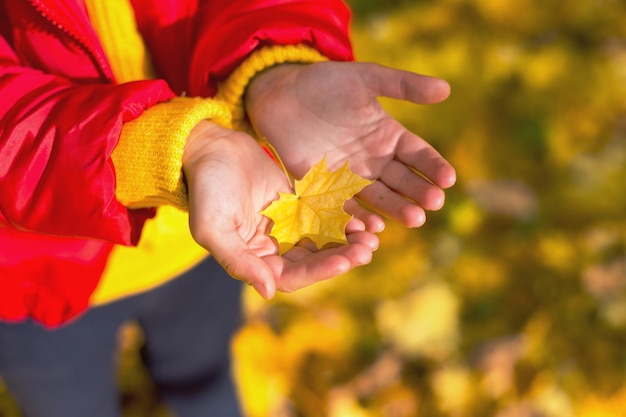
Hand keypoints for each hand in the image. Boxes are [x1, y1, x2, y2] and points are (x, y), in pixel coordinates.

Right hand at [182, 121, 379, 298]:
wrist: (210, 148)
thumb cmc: (206, 189)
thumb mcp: (212, 227)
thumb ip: (237, 261)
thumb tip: (267, 292)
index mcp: (253, 260)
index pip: (291, 276)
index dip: (319, 271)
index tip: (345, 261)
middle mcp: (272, 248)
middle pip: (313, 262)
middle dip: (341, 257)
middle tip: (368, 250)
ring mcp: (287, 226)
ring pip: (322, 241)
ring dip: (347, 242)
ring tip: (372, 237)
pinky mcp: (297, 205)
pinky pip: (324, 217)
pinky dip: (342, 220)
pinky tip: (362, 218)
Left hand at [245, 61, 456, 227]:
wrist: (282, 95)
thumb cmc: (326, 82)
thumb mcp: (366, 78)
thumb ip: (403, 85)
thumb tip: (446, 89)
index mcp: (388, 136)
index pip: (418, 155)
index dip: (433, 167)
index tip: (449, 179)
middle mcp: (373, 161)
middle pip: (402, 181)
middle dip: (419, 192)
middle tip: (433, 203)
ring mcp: (349, 177)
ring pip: (379, 197)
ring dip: (397, 209)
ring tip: (414, 219)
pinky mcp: (324, 189)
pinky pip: (345, 206)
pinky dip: (358, 217)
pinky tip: (372, 226)